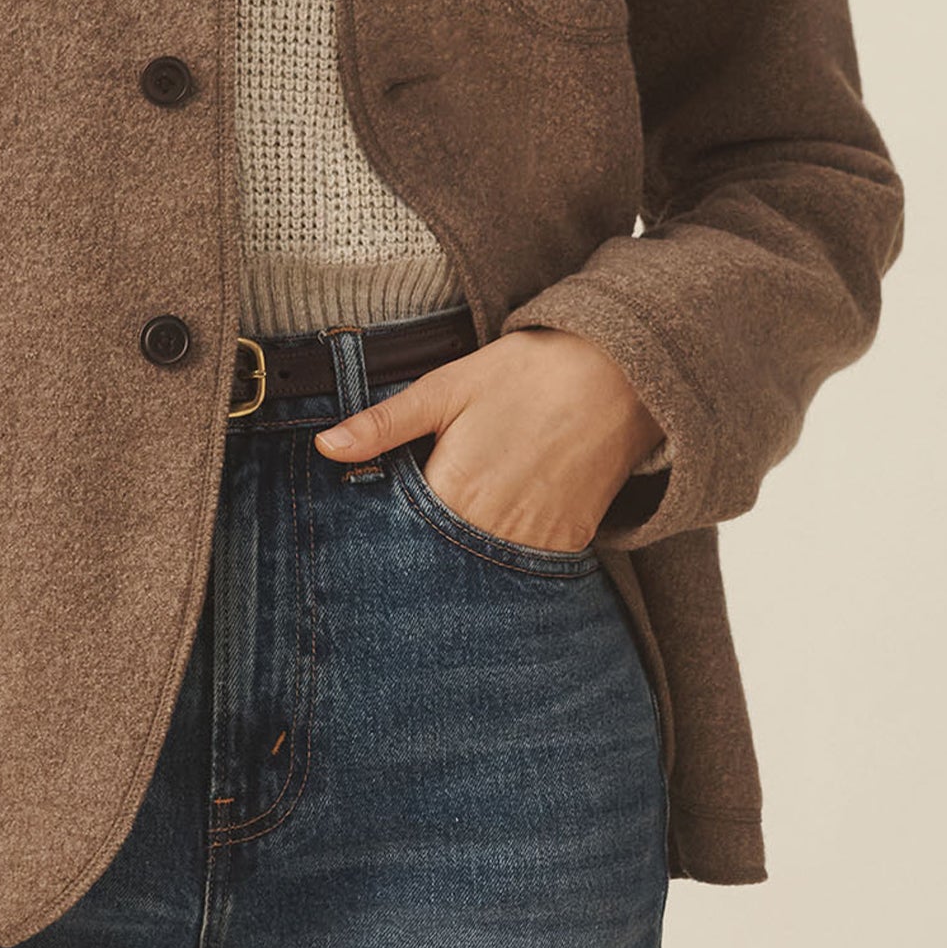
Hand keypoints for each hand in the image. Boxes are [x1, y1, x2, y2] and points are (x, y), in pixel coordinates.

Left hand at [313, 326, 664, 552]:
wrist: (620, 374)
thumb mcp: (447, 388)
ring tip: (446, 545)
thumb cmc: (527, 374)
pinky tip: (488, 542)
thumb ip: (384, 424)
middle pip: (436, 562)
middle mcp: (492, 527)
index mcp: (454, 489)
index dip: (379, 540)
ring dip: (458, 565)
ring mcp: (534, 541)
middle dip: (416, 559)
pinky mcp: (567, 543)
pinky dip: (501, 564)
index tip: (363, 542)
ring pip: (478, 573)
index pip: (398, 538)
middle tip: (400, 553)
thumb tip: (326, 446)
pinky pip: (522, 570)